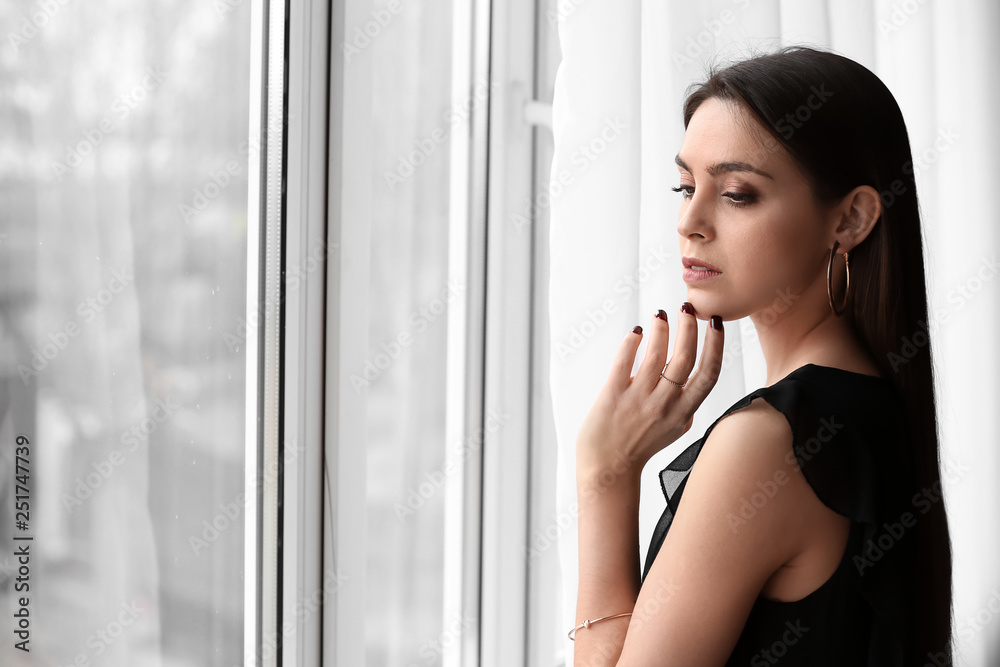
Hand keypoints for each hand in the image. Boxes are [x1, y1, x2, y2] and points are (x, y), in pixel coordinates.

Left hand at [576, 304, 724, 477]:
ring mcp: (639, 400)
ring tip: (660, 316)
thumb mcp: (673, 431)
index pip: (709, 374)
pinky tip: (637, 332)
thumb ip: (685, 409)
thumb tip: (692, 386)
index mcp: (684, 412)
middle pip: (685, 358)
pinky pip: (625, 361)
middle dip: (689, 327)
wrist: (608, 469)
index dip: (716, 345)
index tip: (716, 322)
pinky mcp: (613, 395)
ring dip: (661, 329)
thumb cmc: (639, 447)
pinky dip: (632, 341)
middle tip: (687, 307)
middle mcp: (664, 404)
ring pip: (656, 354)